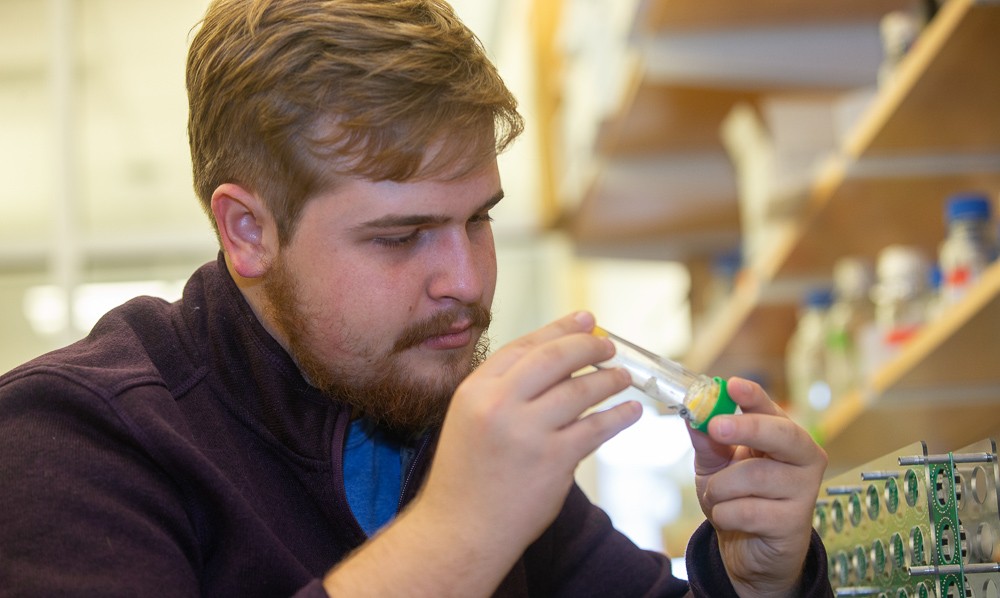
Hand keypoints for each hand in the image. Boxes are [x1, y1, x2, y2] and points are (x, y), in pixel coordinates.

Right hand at [416, 312, 640, 580]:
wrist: (460, 531)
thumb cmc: (466, 477)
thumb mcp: (469, 419)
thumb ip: (503, 390)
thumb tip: (553, 358)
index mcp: (475, 390)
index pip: (524, 346)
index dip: (559, 329)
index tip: (585, 320)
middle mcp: (499, 404)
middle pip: (555, 358)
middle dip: (589, 347)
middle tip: (610, 347)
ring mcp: (527, 432)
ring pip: (581, 391)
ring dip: (609, 380)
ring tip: (624, 378)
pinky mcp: (554, 460)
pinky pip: (596, 428)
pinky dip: (619, 417)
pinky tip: (629, 412)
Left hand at [689, 377, 826, 596]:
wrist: (749, 548)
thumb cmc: (736, 497)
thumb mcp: (714, 465)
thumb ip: (707, 441)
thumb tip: (691, 413)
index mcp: (781, 435)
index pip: (770, 408)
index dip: (753, 395)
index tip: (732, 385)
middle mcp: (802, 457)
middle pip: (781, 434)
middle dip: (746, 429)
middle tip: (716, 426)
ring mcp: (804, 490)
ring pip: (754, 476)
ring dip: (720, 488)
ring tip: (716, 497)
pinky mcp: (795, 522)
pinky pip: (748, 510)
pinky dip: (725, 514)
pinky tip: (729, 518)